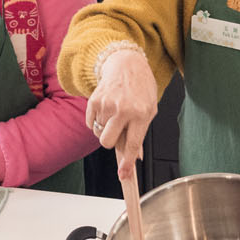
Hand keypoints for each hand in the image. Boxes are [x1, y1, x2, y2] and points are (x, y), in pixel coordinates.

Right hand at [82, 49, 159, 178]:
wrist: (126, 64)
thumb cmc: (140, 88)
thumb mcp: (149, 109)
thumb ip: (141, 133)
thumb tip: (136, 159)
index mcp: (141, 114)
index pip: (133, 145)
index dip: (127, 163)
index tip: (123, 175)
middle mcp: (124, 110)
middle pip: (108, 142)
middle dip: (110, 142)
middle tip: (117, 131)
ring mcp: (107, 104)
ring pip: (98, 133)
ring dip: (105, 128)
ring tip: (115, 113)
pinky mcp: (94, 100)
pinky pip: (90, 123)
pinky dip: (96, 121)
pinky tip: (106, 109)